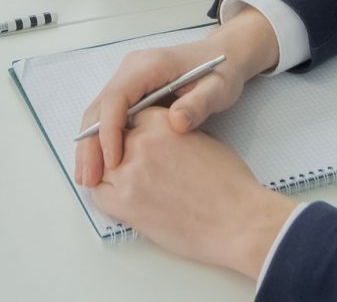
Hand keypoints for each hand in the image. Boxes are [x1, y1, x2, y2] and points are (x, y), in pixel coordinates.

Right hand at [74, 8, 278, 187]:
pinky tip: (102, 165)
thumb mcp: (218, 88)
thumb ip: (198, 104)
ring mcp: (128, 79)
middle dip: (90, 143)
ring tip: (88, 178)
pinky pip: (108, 115)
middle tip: (88, 179)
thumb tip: (177, 123)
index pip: (117, 97)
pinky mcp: (130, 91)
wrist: (224, 56)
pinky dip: (100, 140)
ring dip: (90, 145)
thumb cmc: (221, 72)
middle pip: (99, 106)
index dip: (109, 130)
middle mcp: (131, 69)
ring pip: (99, 112)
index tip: (113, 162)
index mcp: (150, 65)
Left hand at [91, 108, 295, 278]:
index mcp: (161, 121)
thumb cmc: (228, 182)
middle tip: (126, 162)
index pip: (129, 116)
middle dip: (117, 149)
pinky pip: (99, 193)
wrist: (237, 220)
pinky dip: (104, 193)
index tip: (131, 139)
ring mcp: (130, 172)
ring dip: (108, 171)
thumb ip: (170, 131)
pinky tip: (119, 197)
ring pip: (102, 165)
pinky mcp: (125, 203)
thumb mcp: (198, 137)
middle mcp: (141, 141)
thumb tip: (155, 137)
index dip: (130, 129)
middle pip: (112, 138)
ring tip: (124, 181)